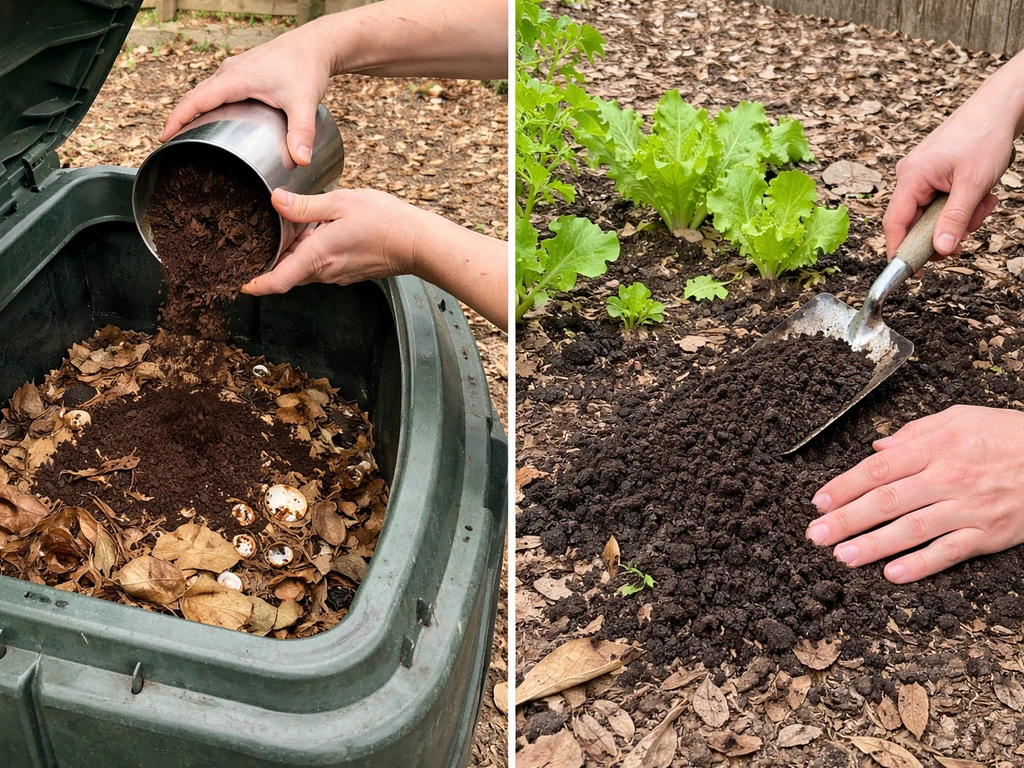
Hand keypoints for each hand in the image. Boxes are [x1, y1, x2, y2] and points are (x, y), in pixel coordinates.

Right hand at [160, 23, 334, 165]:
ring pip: (206, 92)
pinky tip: (214, 120)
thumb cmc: (306, 67)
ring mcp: (236, 71)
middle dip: (181, 119)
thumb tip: (301, 161)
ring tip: (189, 136)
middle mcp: (230, 72)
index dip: (177, 119)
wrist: (316, 45)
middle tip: (172, 144)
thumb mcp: (304, 102)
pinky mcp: (244, 73)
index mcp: (235, 78)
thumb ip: (302, 132)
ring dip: (194, 111)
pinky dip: (209, 105)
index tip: (164, 137)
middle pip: (196, 96)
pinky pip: (218, 90)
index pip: (196, 99)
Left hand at [242, 188, 508, 330]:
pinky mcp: (349, 272)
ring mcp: (337, 275)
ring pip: (304, 269)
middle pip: (286, 273)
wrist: (418, 242)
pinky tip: (316, 233)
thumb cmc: (384, 221)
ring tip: (286, 231)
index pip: (277, 281)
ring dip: (293, 255)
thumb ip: (304, 205)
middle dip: (270, 261)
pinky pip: (321, 267)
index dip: (255, 284)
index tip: (238, 284)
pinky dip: (312, 254)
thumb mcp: (340, 203)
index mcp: (317, 256)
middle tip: (254, 242)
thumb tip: (274, 200)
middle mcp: (324, 272)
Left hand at [806, 405, 1023, 582]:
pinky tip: (892, 574)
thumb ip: (914, 432)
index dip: (845, 486)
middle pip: (887, 500)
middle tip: (815, 535)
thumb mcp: (960, 417)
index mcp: (937, 447)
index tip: (819, 502)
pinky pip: (949, 552)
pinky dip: (920, 564)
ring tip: (841, 557)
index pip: (878, 468)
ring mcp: (969, 508)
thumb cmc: (1008, 434)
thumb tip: (878, 448)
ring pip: (912, 529)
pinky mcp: (990, 534)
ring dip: (872, 545)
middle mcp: (948, 477)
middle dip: (846, 520)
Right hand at [882, 55, 1023, 258]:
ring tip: (983, 202)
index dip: (900, 250)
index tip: (912, 272)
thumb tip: (941, 250)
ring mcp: (922, 175)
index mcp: (911, 178)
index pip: (895, 223)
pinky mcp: (934, 174)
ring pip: (933, 213)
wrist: (1000, 106)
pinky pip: (942, 201)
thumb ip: (955, 220)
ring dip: (960, 217)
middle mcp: (910, 177)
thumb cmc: (985, 135)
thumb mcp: (973, 184)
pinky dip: (962, 205)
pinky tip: (980, 194)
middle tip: (969, 231)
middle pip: (916, 222)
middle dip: (945, 230)